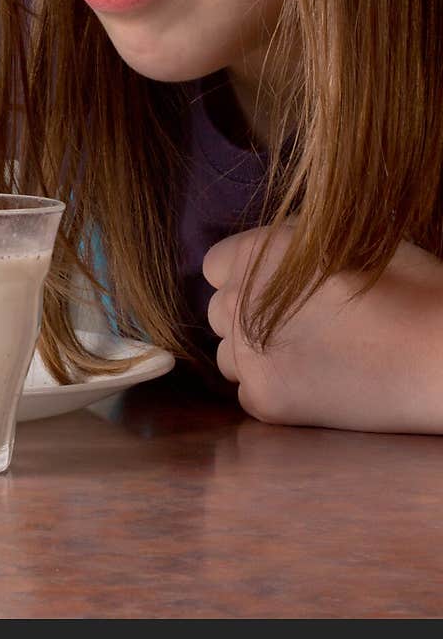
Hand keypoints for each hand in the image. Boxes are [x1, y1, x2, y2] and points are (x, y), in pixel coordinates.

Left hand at [203, 227, 442, 432]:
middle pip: (220, 312)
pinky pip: (249, 393)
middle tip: (300, 325)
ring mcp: (247, 354)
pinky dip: (274, 391)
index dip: (246, 276)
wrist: (434, 353)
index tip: (274, 289)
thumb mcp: (340, 239)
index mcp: (254, 254)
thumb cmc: (403, 287)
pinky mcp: (264, 399)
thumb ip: (288, 245)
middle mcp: (237, 301)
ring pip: (230, 355)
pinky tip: (316, 384)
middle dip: (248, 317)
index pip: (216, 266)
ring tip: (310, 356)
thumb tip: (271, 253)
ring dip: (257, 355)